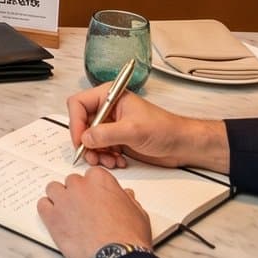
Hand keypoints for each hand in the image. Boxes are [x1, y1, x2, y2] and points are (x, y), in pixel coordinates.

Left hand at [37, 168, 153, 257]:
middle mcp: (79, 186)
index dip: (93, 189)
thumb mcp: (137, 213)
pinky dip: (47, 210)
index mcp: (100, 180)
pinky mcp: (52, 217)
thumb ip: (127, 200)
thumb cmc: (129, 237)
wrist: (116, 257)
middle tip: (83, 210)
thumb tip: (126, 195)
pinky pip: (42, 205)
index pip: (91, 175)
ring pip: (54, 189)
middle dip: (77, 194)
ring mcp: (64, 200)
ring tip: (68, 214)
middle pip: (72, 182)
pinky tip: (56, 219)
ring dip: (60, 199)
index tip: (95, 198)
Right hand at [65, 85, 228, 171]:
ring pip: (89, 139)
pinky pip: (100, 149)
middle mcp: (108, 109)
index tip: (80, 140)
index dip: (76, 122)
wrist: (182, 145)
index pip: (78, 104)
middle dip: (86, 142)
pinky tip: (118, 161)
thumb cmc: (165, 129)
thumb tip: (85, 138)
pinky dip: (105, 157)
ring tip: (109, 160)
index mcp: (110, 96)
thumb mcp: (134, 130)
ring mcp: (111, 125)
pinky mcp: (116, 139)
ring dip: (96, 153)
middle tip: (93, 156)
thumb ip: (106, 133)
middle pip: (82, 124)